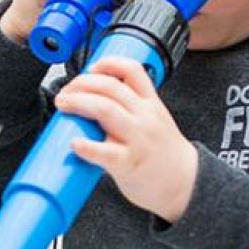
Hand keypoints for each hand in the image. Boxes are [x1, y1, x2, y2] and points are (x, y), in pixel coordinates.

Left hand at [53, 56, 197, 223]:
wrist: (186, 184)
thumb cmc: (165, 154)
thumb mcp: (156, 119)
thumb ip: (131, 107)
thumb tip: (95, 99)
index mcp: (150, 104)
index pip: (131, 70)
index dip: (107, 63)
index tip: (90, 68)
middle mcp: (144, 117)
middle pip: (110, 87)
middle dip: (81, 84)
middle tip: (65, 92)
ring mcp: (137, 139)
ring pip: (105, 109)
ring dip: (78, 103)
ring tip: (62, 105)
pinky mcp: (129, 164)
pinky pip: (106, 152)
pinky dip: (87, 147)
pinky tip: (74, 144)